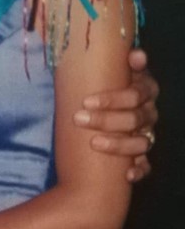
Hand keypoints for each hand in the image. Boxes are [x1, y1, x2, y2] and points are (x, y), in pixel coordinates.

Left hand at [73, 48, 157, 181]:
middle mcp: (148, 112)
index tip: (86, 101)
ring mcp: (147, 134)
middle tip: (79, 119)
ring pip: (142, 142)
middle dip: (106, 120)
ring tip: (94, 143)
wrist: (96, 105)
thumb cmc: (102, 83)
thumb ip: (119, 60)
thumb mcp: (107, 68)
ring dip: (118, 144)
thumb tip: (136, 54)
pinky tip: (127, 174)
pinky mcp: (142, 155)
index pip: (136, 94)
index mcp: (144, 90)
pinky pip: (147, 165)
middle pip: (135, 118)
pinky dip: (139, 170)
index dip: (113, 99)